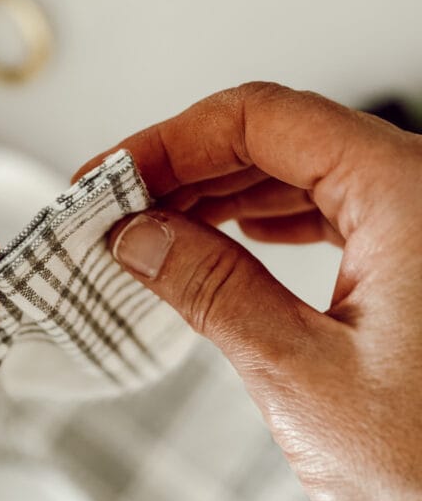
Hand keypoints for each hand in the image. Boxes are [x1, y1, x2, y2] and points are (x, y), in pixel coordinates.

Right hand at [76, 82, 421, 500]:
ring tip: (155, 226)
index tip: (109, 177)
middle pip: (280, 137)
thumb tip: (142, 237)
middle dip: (187, 167)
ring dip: (222, 194)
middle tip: (116, 206)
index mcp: (408, 197)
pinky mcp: (419, 264)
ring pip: (304, 171)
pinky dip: (270, 219)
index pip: (262, 121)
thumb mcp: (305, 379)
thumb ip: (216, 293)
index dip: (169, 141)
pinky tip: (234, 234)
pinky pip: (334, 211)